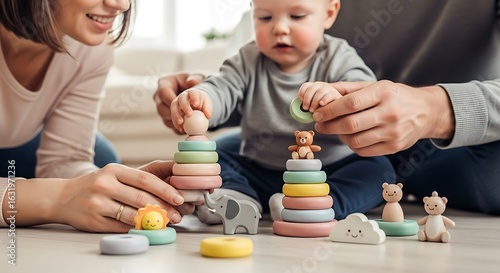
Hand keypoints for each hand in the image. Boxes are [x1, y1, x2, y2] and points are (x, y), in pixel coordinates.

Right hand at [54, 161, 185, 232]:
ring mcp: (98, 204)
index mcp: (113, 170)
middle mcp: (104, 185)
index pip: (144, 179)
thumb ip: (138, 178)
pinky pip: (122, 226)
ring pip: (132, 214)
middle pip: (141, 198)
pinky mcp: (94, 221)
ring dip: (152, 220)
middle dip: (163, 208)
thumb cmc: (96, 185)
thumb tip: (169, 187)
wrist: (62, 197)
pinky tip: (147, 227)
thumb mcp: (114, 174)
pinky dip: (138, 227)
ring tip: (166, 222)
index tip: (179, 198)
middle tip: (178, 215)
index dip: (165, 189)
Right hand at [154, 73, 204, 130]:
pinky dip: (177, 127)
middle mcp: (160, 96)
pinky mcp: (166, 117)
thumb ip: (195, 78)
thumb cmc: (192, 82)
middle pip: (161, 107)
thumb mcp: (196, 77)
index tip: (181, 106)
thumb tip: (192, 82)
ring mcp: (162, 107)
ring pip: (164, 117)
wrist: (192, 93)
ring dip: (174, 123)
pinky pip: (169, 124)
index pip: (164, 92)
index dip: (172, 100)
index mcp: (165, 83)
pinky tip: (185, 130)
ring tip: (185, 127)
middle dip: (173, 114)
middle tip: (183, 120)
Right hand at [170, 89, 212, 133]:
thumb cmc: (203, 105)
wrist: (196, 108)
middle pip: (182, 99)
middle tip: (189, 114)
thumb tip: (208, 115)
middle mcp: (183, 96)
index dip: (194, 97)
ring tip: (181, 123)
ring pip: (174, 107)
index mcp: (192, 93)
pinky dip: (176, 123)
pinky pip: (173, 117)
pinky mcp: (174, 111)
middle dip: (185, 106)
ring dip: (176, 115)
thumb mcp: (207, 105)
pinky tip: (181, 129)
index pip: (193, 93)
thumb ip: (208, 109)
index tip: (196, 104)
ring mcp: (177, 103)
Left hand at [297, 81, 342, 111]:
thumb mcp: (311, 108)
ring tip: (312, 110)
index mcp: (314, 88)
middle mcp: (322, 87)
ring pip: (319, 91)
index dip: (302, 92)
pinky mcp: (337, 95)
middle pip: (311, 88)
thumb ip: (305, 105)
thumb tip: (296, 106)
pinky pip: (329, 95)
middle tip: (305, 108)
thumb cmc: (322, 113)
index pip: (306, 86)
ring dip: (314, 101)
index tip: (300, 100)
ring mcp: (330, 90)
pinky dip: (323, 99)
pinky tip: (321, 105)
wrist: (336, 116)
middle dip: (307, 98)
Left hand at [312, 80, 453, 155]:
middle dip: (329, 126)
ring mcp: (394, 132)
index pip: (350, 103)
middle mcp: (390, 112)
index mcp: (384, 92)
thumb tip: (320, 90)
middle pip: (350, 124)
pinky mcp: (395, 147)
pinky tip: (350, 137)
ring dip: (339, 136)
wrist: (427, 112)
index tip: (317, 113)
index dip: (330, 110)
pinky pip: (363, 151)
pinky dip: (351, 145)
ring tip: (335, 129)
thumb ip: (347, 88)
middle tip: (319, 124)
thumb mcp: (375, 86)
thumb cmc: (395, 96)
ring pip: (355, 141)